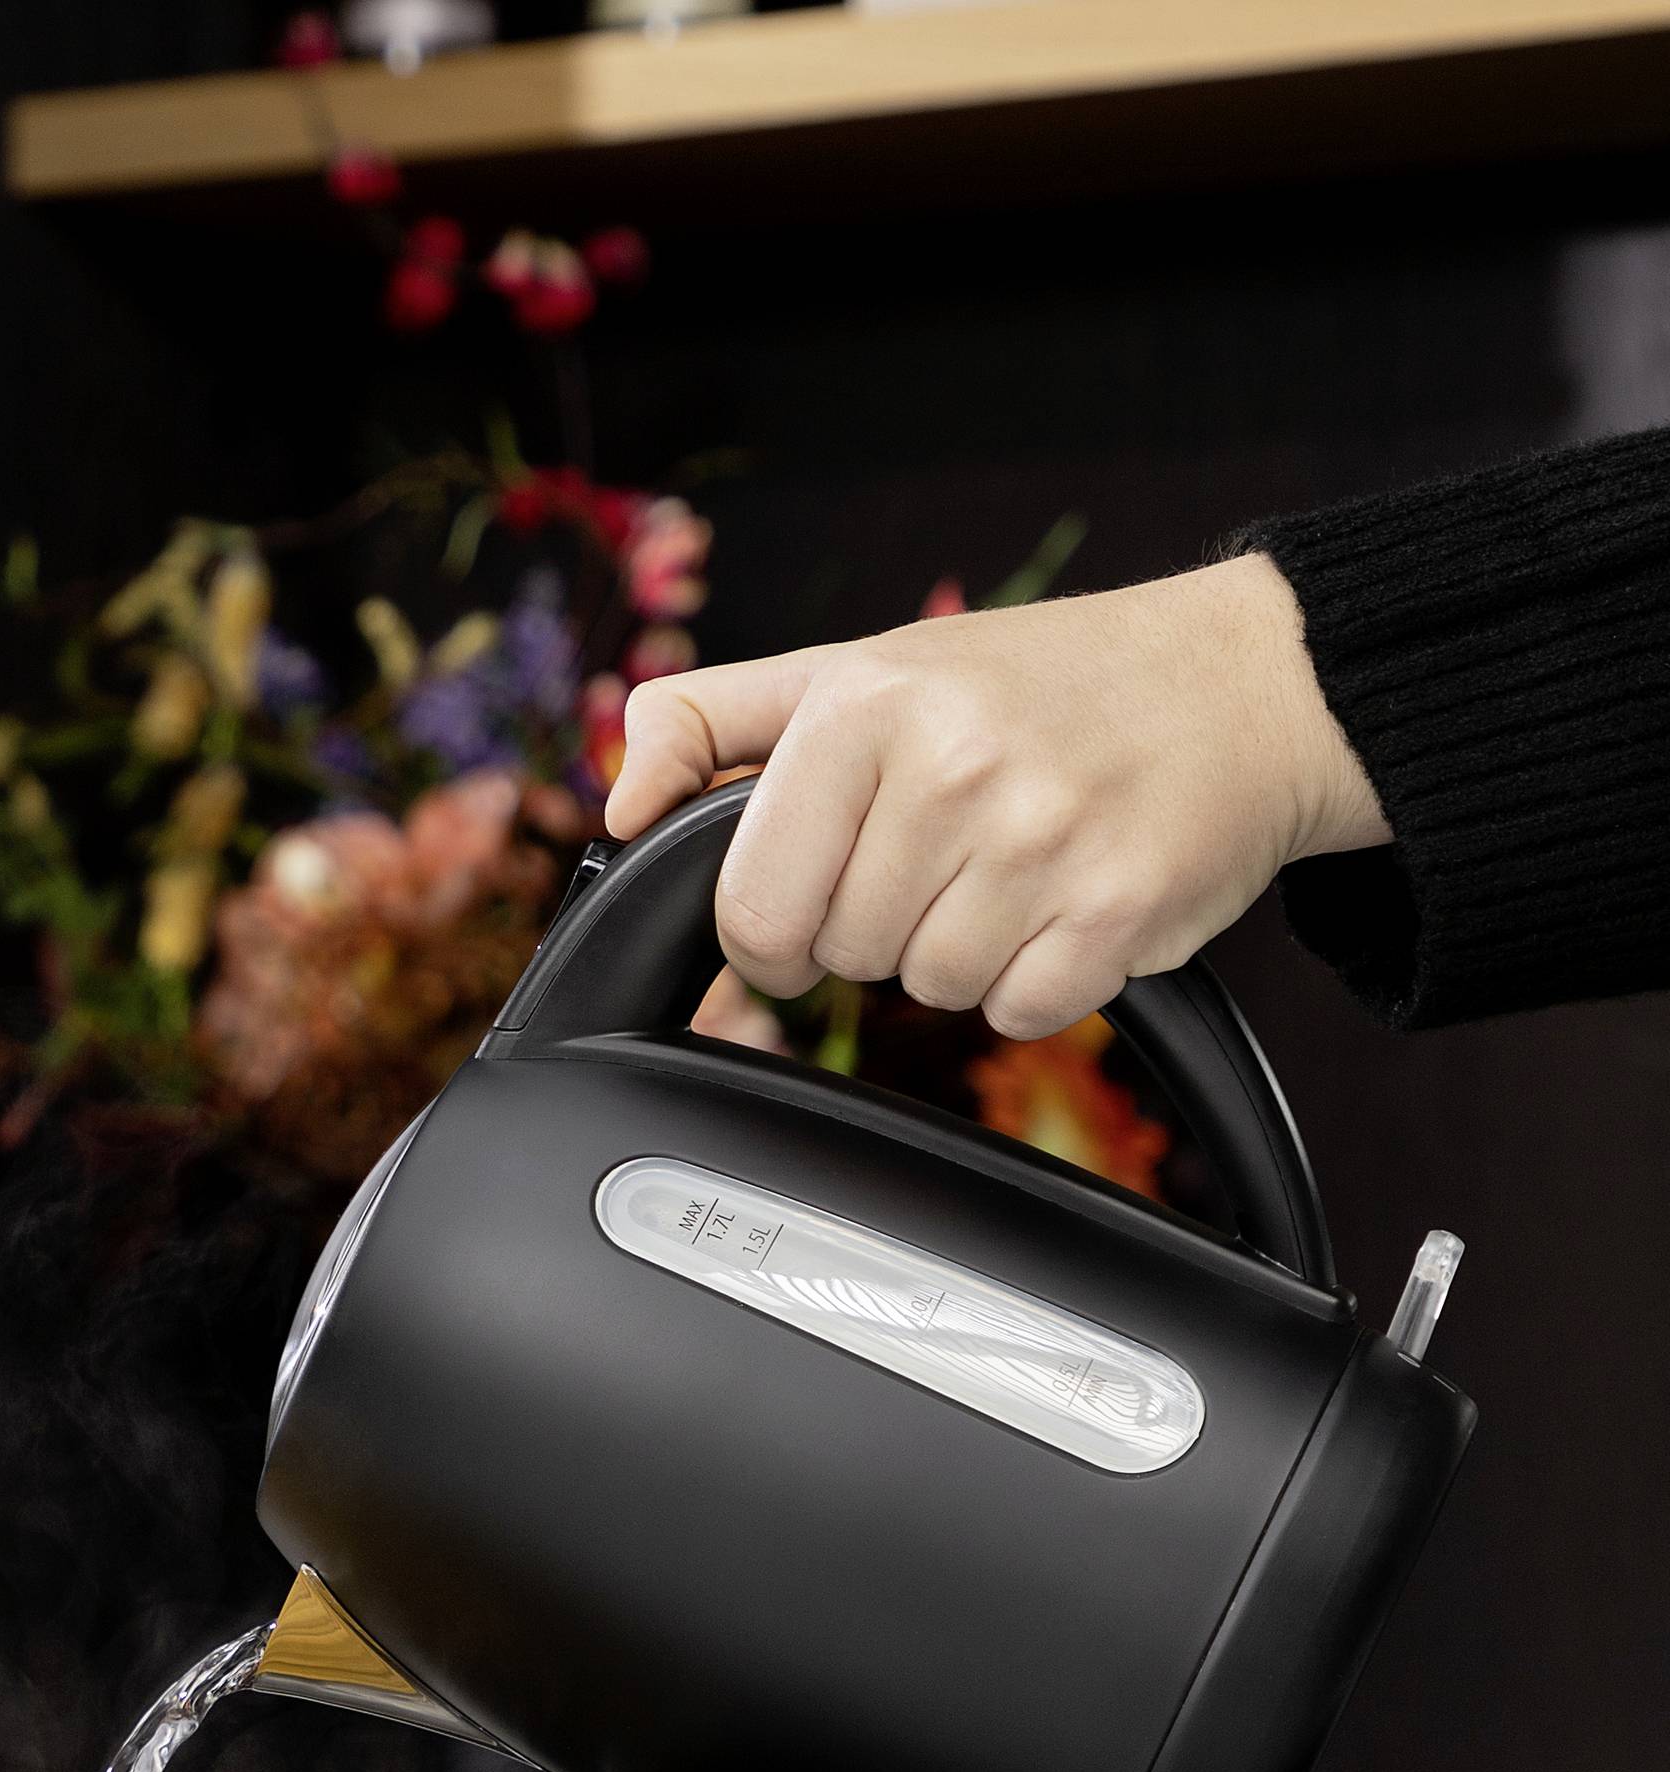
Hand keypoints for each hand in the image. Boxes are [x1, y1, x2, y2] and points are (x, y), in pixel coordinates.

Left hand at [602, 556, 1387, 1038]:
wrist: (1244, 682)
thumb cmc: (1035, 685)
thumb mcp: (858, 668)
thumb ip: (712, 725)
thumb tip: (619, 803)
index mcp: (864, 705)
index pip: (752, 905)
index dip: (771, 930)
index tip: (813, 902)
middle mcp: (950, 766)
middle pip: (843, 954)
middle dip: (879, 926)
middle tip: (945, 856)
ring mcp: (1038, 841)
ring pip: (928, 989)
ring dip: (961, 953)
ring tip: (1012, 869)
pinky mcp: (1116, 911)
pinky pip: (1018, 1012)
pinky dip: (1037, 979)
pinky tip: (1065, 903)